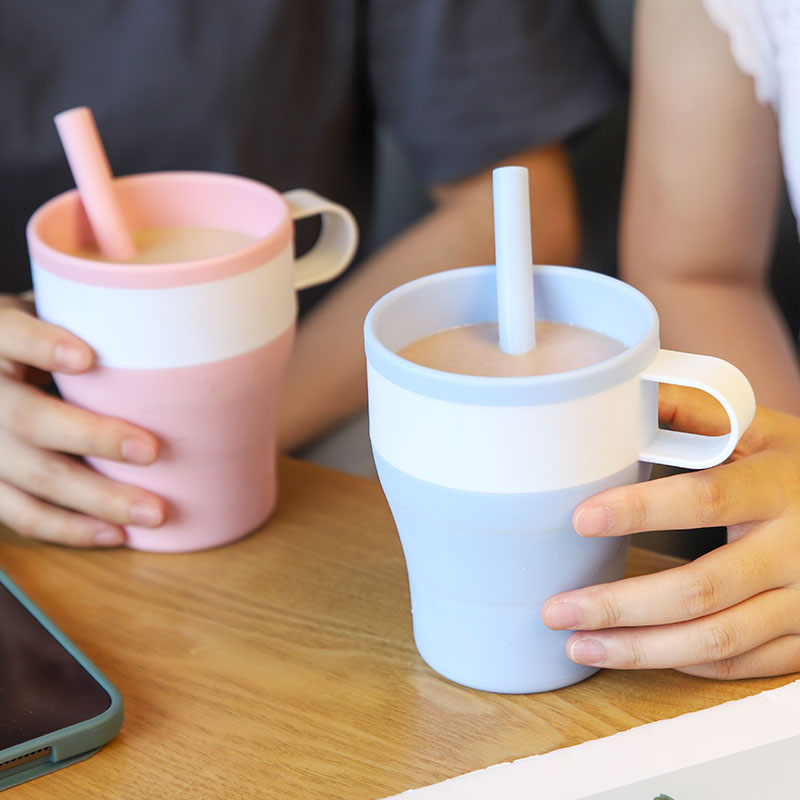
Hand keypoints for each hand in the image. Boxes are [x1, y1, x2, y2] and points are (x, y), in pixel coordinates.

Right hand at [0, 294, 165, 546]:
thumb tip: (171, 305)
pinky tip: (115, 534)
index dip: (42, 346)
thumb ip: (82, 311)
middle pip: (28, 420)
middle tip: (152, 449)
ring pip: (30, 477)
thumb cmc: (24, 341)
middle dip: (93, 438)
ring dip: (95, 499)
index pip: (10, 335)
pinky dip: (69, 529)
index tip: (87, 357)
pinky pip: (20, 514)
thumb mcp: (39, 310)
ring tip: (153, 511)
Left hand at [541, 384, 799, 679]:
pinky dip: (683, 662)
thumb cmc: (792, 464)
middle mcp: (794, 550)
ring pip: (716, 638)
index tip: (579, 518)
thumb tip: (617, 393)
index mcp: (776, 486)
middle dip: (620, 604)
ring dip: (640, 648)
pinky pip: (739, 662)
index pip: (704, 499)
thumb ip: (691, 413)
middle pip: (701, 589)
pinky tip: (636, 652)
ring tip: (577, 644)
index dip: (640, 511)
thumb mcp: (755, 427)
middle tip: (556, 609)